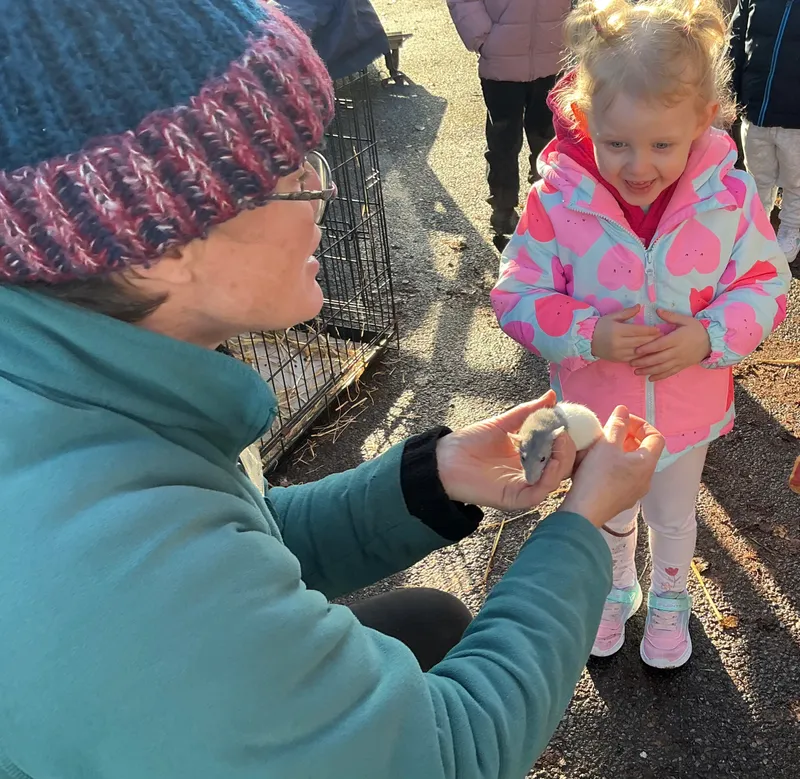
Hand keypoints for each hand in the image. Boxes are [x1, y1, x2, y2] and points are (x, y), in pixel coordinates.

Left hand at [436, 391, 576, 510]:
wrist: (444, 459)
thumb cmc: (470, 442)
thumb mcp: (504, 423)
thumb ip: (528, 412)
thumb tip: (551, 396)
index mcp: (530, 458)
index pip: (558, 453)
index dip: (567, 440)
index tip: (570, 423)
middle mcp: (530, 475)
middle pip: (561, 467)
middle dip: (568, 449)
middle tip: (564, 432)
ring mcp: (524, 487)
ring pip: (555, 480)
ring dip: (562, 460)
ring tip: (560, 440)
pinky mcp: (515, 499)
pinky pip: (539, 492)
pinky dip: (549, 476)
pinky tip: (550, 459)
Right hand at [561, 406, 663, 527]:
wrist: (583, 512)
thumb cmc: (597, 476)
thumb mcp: (606, 444)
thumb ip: (617, 424)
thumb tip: (623, 410)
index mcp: (646, 464)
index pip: (656, 437)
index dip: (641, 424)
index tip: (622, 420)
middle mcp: (646, 479)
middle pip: (644, 451)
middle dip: (628, 437)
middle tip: (610, 432)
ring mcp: (634, 492)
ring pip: (632, 465)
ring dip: (620, 452)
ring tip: (601, 448)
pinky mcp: (621, 500)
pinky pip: (623, 477)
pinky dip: (614, 466)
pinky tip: (596, 466)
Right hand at [591, 305, 660, 361]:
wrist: (587, 341)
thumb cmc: (600, 326)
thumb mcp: (612, 316)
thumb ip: (626, 312)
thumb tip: (639, 307)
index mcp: (618, 330)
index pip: (638, 331)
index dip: (650, 330)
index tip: (659, 329)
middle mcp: (619, 343)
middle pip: (640, 342)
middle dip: (653, 340)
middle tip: (664, 338)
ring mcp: (619, 353)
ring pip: (638, 352)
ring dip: (650, 349)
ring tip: (659, 346)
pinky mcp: (618, 359)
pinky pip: (634, 359)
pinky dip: (642, 356)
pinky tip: (649, 354)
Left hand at [630, 309, 710, 381]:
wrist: (712, 341)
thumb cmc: (696, 329)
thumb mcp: (685, 320)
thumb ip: (670, 316)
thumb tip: (657, 310)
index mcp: (676, 339)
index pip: (659, 345)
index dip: (647, 348)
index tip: (636, 351)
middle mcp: (677, 351)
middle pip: (658, 358)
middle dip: (644, 361)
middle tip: (631, 363)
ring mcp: (679, 360)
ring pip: (662, 368)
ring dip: (648, 371)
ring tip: (636, 372)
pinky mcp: (682, 366)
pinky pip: (670, 373)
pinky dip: (659, 376)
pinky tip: (650, 378)